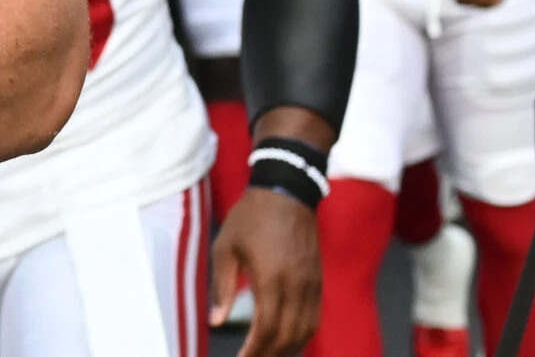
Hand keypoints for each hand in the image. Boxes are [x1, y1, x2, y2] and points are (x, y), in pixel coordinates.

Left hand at [212, 186, 320, 356]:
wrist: (286, 193)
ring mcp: (311, 285)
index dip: (255, 351)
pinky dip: (302, 335)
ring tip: (266, 354)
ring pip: (305, 332)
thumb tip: (216, 322)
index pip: (267, 329)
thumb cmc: (250, 218)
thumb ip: (222, 288)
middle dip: (269, 354)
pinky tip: (287, 340)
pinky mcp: (318, 282)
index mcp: (271, 279)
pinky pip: (314, 318)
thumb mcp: (225, 249)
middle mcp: (296, 287)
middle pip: (288, 337)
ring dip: (287, 349)